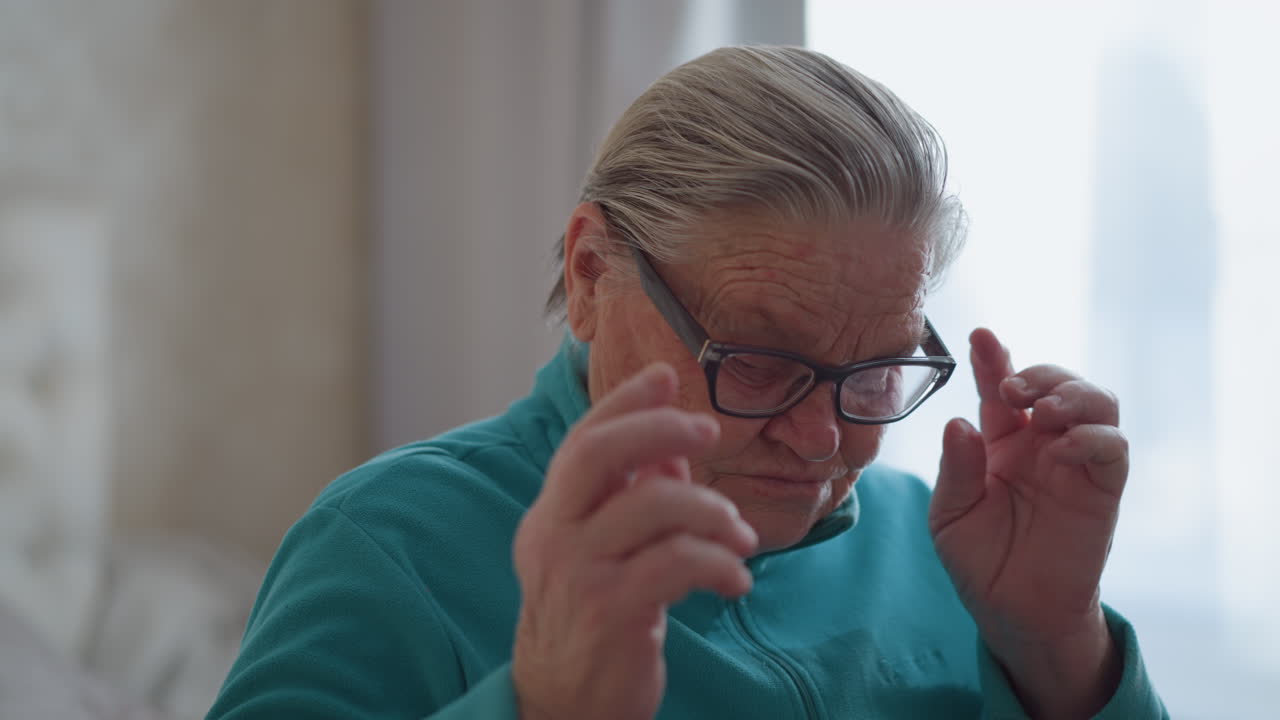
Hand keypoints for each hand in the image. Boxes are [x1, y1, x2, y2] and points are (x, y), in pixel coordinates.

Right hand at [511, 363, 756, 719]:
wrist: (565, 707)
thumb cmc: (593, 624)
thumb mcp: (604, 556)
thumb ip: (631, 501)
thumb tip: (670, 451)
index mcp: (550, 516)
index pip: (582, 441)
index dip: (623, 402)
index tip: (666, 374)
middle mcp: (554, 535)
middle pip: (602, 453)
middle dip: (661, 429)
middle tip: (710, 432)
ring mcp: (578, 572)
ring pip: (654, 504)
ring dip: (713, 511)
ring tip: (742, 537)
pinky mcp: (611, 609)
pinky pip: (678, 562)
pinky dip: (720, 565)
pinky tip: (736, 582)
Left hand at [929, 328, 1125, 717]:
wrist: (1014, 613)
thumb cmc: (979, 560)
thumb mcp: (950, 515)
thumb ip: (957, 470)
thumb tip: (958, 423)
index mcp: (1000, 441)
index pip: (999, 387)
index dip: (993, 357)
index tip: (979, 335)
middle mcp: (1040, 443)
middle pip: (1055, 381)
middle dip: (1038, 371)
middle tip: (1013, 387)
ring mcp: (1075, 463)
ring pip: (1095, 401)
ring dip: (1071, 393)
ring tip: (1041, 411)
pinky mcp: (1103, 489)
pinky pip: (1113, 447)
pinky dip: (1093, 436)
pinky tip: (1063, 446)